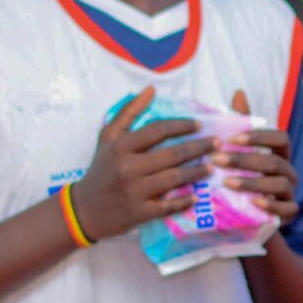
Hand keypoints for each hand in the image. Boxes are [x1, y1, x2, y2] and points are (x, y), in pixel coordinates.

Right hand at [70, 85, 213, 242]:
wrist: (84, 209)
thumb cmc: (101, 169)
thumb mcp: (108, 137)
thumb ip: (129, 112)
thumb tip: (151, 89)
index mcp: (122, 146)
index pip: (158, 130)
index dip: (182, 126)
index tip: (199, 125)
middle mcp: (128, 167)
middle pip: (172, 154)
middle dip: (199, 147)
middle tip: (218, 143)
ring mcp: (134, 191)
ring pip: (174, 179)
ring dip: (197, 172)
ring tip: (212, 166)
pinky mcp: (139, 212)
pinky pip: (167, 206)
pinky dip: (184, 201)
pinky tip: (197, 196)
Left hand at [218, 89, 300, 225]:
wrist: (250, 216)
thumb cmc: (245, 176)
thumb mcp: (241, 151)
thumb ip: (241, 124)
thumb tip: (239, 92)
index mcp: (281, 152)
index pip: (280, 137)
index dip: (258, 137)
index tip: (231, 139)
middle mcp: (288, 170)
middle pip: (274, 161)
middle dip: (245, 159)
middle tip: (218, 160)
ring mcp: (290, 192)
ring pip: (280, 183)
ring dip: (253, 182)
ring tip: (228, 183)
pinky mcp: (289, 213)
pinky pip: (287, 208)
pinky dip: (272, 205)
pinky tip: (254, 203)